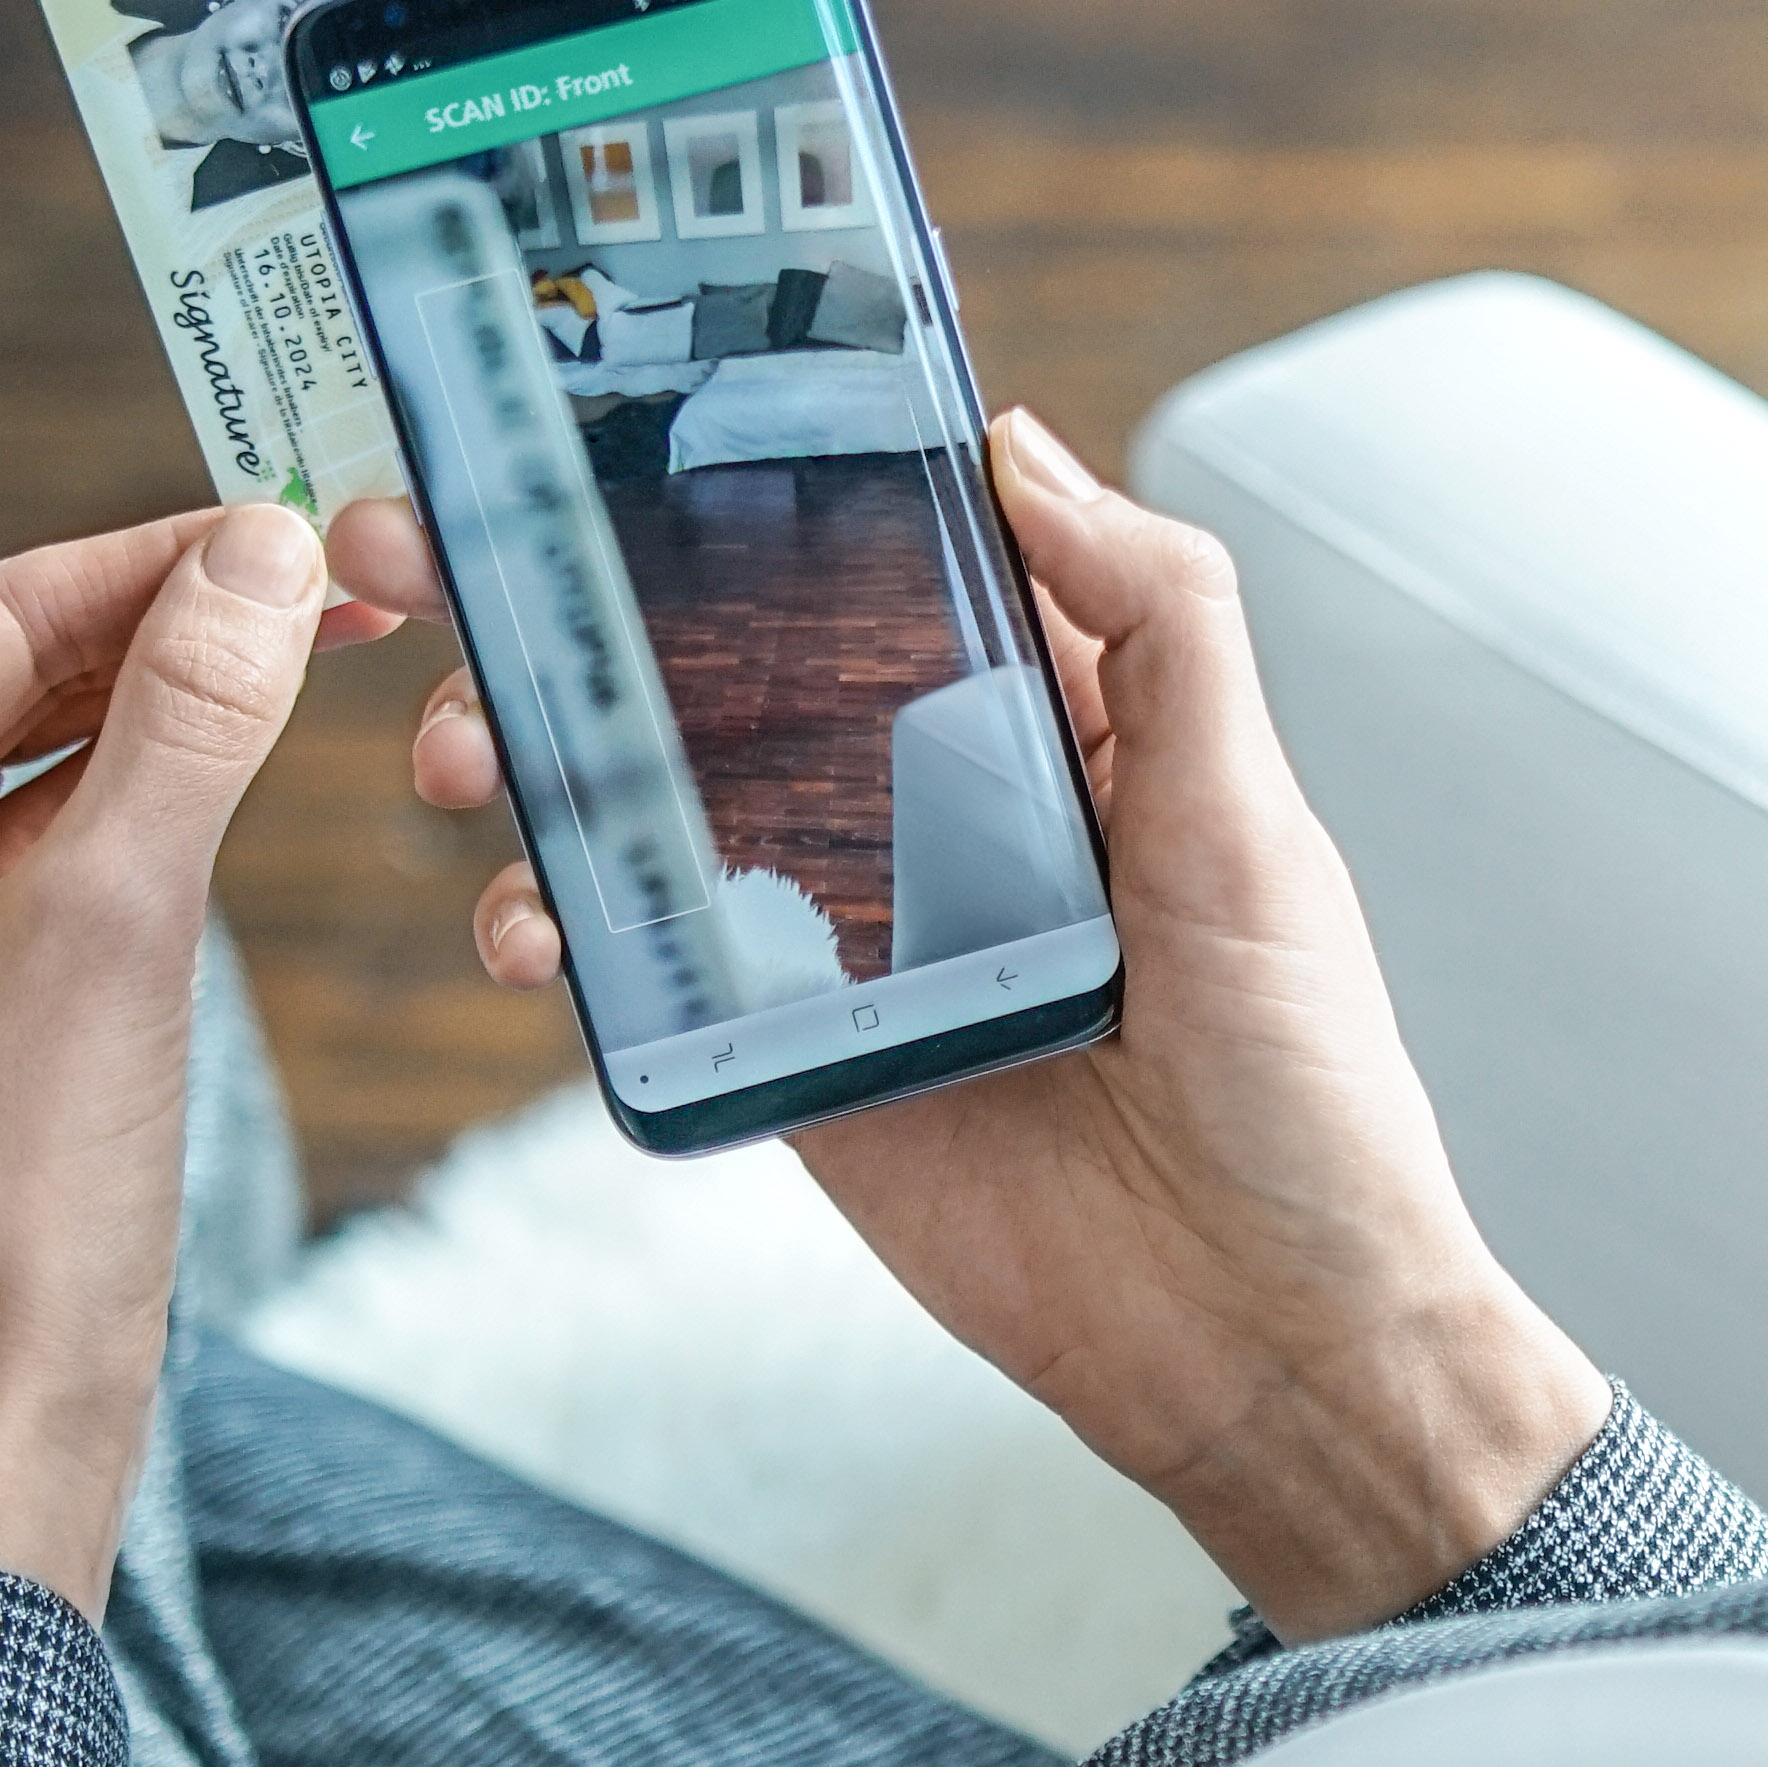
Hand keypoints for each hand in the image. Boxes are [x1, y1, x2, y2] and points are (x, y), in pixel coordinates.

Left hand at [0, 504, 345, 1611]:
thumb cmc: (3, 1207)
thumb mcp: (115, 924)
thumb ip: (191, 718)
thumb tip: (268, 550)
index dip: (164, 558)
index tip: (308, 518)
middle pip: (8, 681)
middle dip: (175, 631)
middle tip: (346, 579)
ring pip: (32, 769)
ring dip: (169, 719)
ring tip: (318, 656)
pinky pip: (35, 862)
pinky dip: (138, 816)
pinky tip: (236, 782)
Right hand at [328, 415, 1604, 1636]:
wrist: (1267, 1341)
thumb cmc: (1304, 1089)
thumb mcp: (1253, 830)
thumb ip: (1161, 631)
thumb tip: (1025, 454)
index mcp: (1059, 729)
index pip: (894, 569)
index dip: (766, 494)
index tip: (621, 425)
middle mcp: (945, 813)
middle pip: (739, 674)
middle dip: (592, 616)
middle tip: (463, 564)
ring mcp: (861, 935)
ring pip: (667, 809)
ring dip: (547, 763)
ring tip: (467, 756)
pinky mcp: (803, 1059)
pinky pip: (660, 972)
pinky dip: (569, 934)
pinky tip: (531, 927)